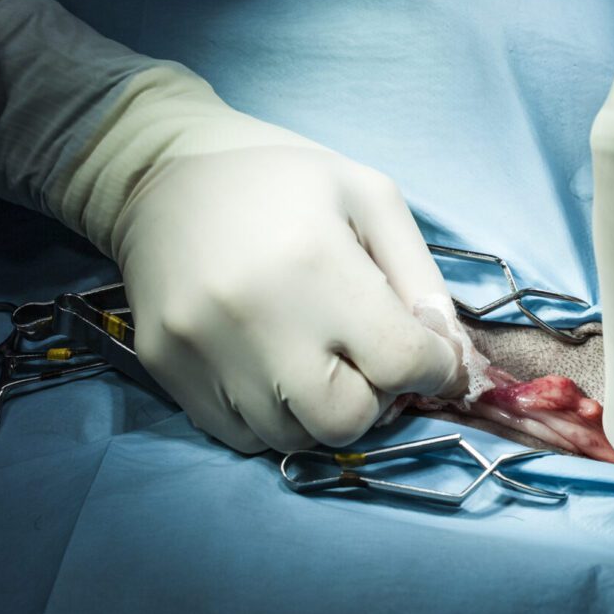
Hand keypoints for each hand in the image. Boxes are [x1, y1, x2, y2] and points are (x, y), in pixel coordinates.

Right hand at [111, 139, 462, 453]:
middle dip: (374, 400)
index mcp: (315, 264)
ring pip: (293, 438)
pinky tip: (270, 364)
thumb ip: (420, 277)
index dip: (432, 368)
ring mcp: (202, 350)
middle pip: (345, 420)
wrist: (162, 175)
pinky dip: (271, 415)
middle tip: (368, 360)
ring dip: (321, 410)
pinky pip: (242, 437)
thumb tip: (451, 357)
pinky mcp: (166, 370)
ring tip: (316, 356)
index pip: (400, 362)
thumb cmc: (281, 183)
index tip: (427, 355)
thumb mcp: (369, 198)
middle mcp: (255, 317)